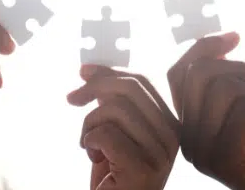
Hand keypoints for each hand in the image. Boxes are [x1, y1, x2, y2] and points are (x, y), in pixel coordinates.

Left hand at [67, 65, 178, 189]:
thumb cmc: (114, 173)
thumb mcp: (114, 129)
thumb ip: (111, 99)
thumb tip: (88, 71)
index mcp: (170, 121)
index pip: (143, 80)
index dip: (109, 71)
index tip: (82, 73)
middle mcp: (173, 135)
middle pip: (130, 88)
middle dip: (94, 89)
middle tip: (71, 99)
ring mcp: (161, 153)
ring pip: (115, 110)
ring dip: (89, 124)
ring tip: (88, 143)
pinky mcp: (142, 169)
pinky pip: (106, 134)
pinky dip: (89, 141)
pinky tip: (92, 155)